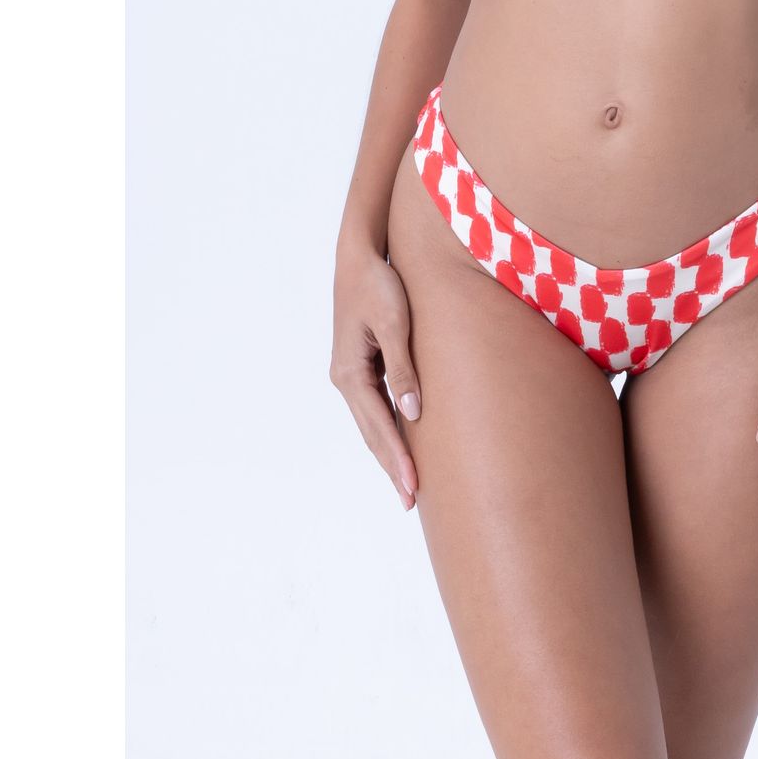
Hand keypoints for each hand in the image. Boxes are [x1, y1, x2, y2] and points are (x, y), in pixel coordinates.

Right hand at [330, 243, 421, 509]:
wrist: (360, 256)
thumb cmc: (380, 284)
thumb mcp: (395, 322)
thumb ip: (403, 367)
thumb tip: (412, 413)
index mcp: (350, 372)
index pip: (378, 426)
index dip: (396, 459)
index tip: (412, 488)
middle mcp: (345, 378)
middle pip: (371, 432)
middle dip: (391, 467)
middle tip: (412, 502)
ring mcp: (350, 374)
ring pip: (372, 423)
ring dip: (388, 453)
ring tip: (407, 484)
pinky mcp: (360, 365)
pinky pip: (375, 407)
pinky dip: (386, 430)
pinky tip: (400, 444)